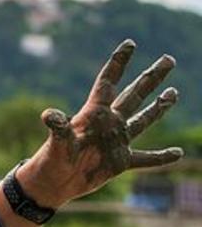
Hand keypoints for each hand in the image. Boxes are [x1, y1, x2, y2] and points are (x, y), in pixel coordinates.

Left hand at [22, 39, 181, 206]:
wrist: (52, 183)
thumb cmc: (50, 160)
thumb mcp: (56, 143)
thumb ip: (58, 128)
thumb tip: (50, 114)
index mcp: (93, 114)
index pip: (108, 82)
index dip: (119, 62)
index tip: (130, 43)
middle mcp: (109, 123)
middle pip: (134, 94)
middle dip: (151, 77)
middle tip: (169, 59)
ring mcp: (117, 141)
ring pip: (143, 120)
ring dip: (159, 107)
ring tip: (173, 93)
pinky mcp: (120, 162)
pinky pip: (146, 158)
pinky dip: (161, 157)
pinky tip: (177, 153)